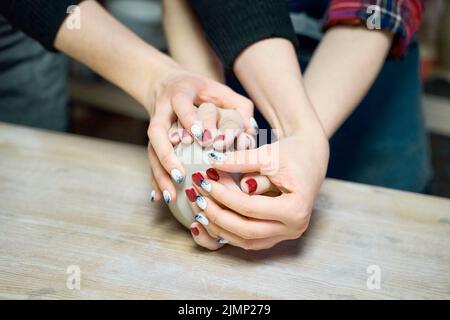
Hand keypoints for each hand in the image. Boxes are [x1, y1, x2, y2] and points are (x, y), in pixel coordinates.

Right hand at [146, 66, 255, 203]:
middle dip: (166, 153)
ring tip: (171, 194)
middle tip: (181, 174)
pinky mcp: (151, 140)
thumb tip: (250, 130)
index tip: (202, 137)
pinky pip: (150, 161)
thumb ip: (239, 106)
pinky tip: (158, 197)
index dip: (189, 119)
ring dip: (160, 174)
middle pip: (157, 131)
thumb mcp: (221, 91)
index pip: (182, 104)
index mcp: (180, 92)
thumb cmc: (202, 92)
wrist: (168, 85)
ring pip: (151, 150)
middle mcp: (162, 109)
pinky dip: (154, 180)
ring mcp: (155, 126)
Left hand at [186, 131, 328, 249]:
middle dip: (217, 214)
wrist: (310, 159)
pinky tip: (208, 219)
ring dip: (219, 227)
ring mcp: (286, 235)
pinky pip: (248, 241)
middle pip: (246, 230)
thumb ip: (240, 160)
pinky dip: (228, 232)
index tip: (204, 180)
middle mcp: (294, 228)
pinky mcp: (276, 235)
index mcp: (296, 208)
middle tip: (197, 197)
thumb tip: (211, 163)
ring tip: (199, 208)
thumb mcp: (267, 154)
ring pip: (245, 240)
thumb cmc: (291, 153)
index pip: (250, 207)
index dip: (223, 196)